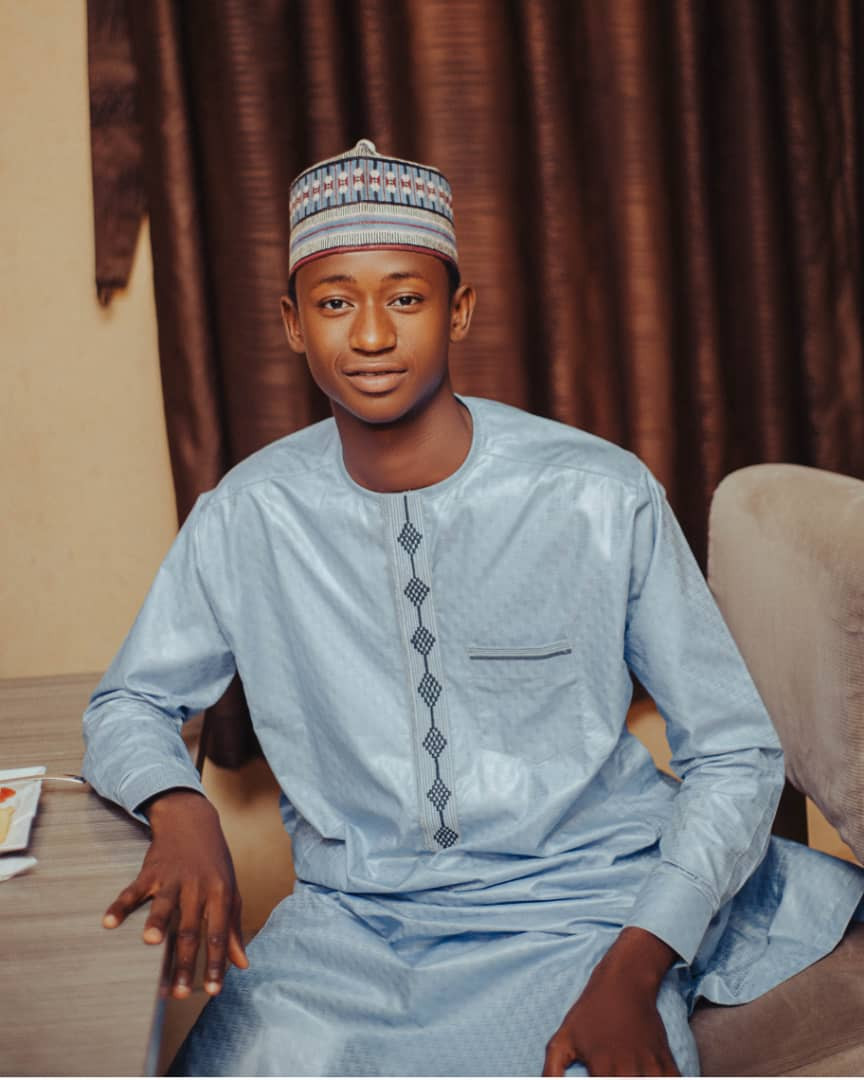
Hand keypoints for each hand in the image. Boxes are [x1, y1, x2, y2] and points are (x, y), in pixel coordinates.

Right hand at [102, 788, 248, 998]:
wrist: (192, 821)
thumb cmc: (213, 862)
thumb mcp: (229, 891)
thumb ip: (232, 928)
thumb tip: (243, 964)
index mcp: (220, 893)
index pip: (218, 934)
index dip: (217, 963)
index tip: (214, 991)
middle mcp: (197, 887)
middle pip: (190, 928)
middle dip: (184, 962)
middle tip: (177, 994)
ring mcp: (173, 878)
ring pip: (165, 904)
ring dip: (157, 923)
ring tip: (150, 943)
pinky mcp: (151, 870)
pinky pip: (134, 889)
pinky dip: (120, 905)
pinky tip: (108, 922)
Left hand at [542, 927, 679, 1076]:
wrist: (625, 983)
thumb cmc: (590, 1013)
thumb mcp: (562, 1039)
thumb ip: (551, 1072)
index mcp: (602, 1071)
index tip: (595, 1079)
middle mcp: (629, 1072)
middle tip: (609, 1077)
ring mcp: (651, 1068)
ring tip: (625, 1075)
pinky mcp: (667, 1063)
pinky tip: (646, 1076)